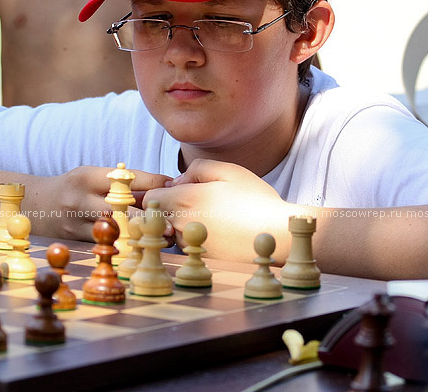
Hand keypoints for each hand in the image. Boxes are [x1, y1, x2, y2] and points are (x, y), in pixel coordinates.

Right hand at [31, 166, 171, 240]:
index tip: (173, 187)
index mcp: (88, 176)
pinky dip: (123, 245)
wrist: (35, 205)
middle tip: (169, 224)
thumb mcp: (93, 177)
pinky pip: (104, 244)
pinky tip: (140, 248)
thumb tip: (166, 186)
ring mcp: (75, 222)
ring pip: (112, 230)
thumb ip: (122, 183)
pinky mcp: (74, 241)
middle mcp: (80, 198)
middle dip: (146, 216)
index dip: (152, 183)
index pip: (125, 177)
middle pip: (119, 207)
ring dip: (138, 235)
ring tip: (161, 239)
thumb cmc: (75, 189)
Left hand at [143, 159, 294, 261]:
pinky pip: (189, 246)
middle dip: (170, 208)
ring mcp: (191, 245)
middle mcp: (182, 224)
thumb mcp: (229, 171)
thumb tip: (178, 180)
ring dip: (184, 224)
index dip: (161, 192)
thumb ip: (197, 168)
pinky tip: (220, 232)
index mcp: (185, 199)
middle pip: (158, 217)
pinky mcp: (202, 259)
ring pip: (173, 232)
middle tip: (198, 203)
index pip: (150, 198)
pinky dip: (198, 239)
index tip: (177, 189)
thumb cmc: (255, 200)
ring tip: (215, 218)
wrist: (276, 234)